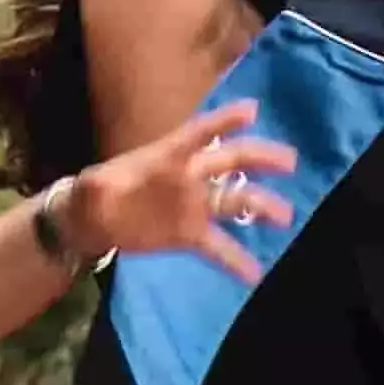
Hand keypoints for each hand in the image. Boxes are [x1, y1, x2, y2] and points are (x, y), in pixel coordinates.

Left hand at [65, 97, 300, 274]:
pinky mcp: (191, 234)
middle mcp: (189, 175)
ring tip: (284, 215)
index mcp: (167, 155)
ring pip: (234, 200)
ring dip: (260, 205)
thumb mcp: (93, 185)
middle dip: (260, 157)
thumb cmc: (98, 192)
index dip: (223, 121)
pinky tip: (256, 273)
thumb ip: (97, 185)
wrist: (99, 220)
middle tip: (290, 161)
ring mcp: (194, 205)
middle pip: (230, 160)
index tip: (252, 111)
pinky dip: (236, 259)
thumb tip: (94, 187)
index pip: (199, 133)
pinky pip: (219, 246)